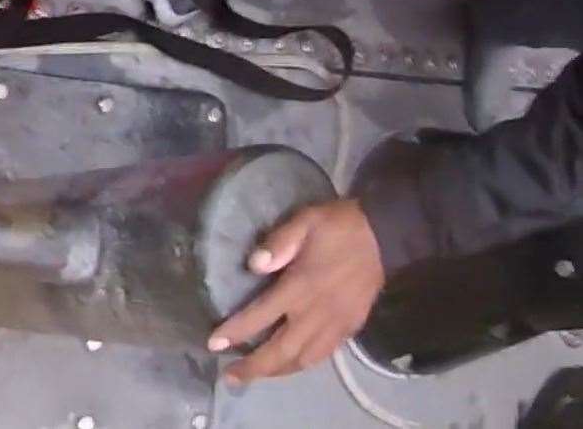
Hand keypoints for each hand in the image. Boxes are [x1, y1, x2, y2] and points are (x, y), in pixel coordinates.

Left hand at [208, 199, 385, 383]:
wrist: (386, 236)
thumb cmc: (338, 226)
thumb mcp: (304, 221)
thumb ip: (278, 242)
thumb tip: (253, 264)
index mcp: (301, 287)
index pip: (261, 317)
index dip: (236, 332)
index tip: (214, 344)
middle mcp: (317, 313)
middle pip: (281, 351)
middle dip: (254, 368)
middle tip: (229, 377)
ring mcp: (337, 324)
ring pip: (303, 360)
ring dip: (277, 371)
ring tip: (255, 375)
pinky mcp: (351, 327)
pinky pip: (324, 355)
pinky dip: (302, 365)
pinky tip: (290, 364)